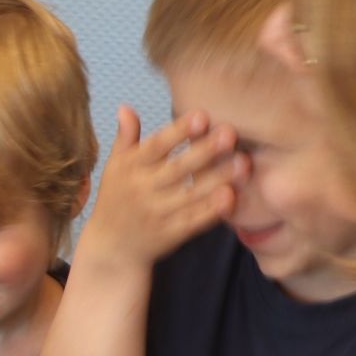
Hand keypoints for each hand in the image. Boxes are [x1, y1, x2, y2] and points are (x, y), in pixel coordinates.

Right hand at [75, 105, 240, 275]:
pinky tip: (231, 196)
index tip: (202, 116)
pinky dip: (211, 210)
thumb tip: (126, 107)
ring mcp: (157, 214)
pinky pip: (193, 221)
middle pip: (177, 169)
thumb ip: (125, 138)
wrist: (111, 248)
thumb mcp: (114, 167)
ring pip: (190, 194)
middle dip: (205, 151)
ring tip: (244, 163)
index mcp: (130, 168)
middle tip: (230, 134)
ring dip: (217, 178)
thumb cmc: (116, 199)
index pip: (156, 146)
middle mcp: (142, 190)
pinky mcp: (170, 234)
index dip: (179, 131)